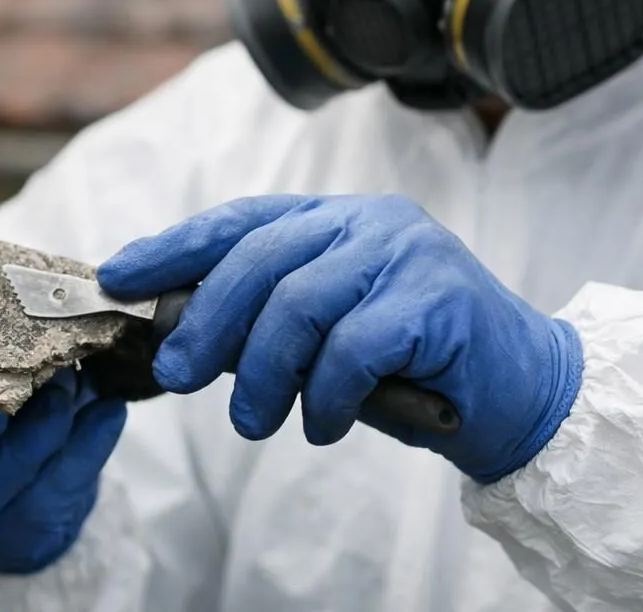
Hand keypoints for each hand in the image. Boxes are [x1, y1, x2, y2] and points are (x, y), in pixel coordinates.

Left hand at [96, 194, 582, 482]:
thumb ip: (265, 321)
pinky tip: (324, 424)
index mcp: (336, 217)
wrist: (525, 392)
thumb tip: (176, 335)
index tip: (118, 275)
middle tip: (176, 374)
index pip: (240, 220)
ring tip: (254, 422)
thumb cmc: (412, 366)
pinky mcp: (437, 300)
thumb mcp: (325, 336)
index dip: (173, 246)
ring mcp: (407, 253)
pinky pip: (351, 350)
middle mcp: (369, 221)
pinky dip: (325, 396)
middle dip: (206, 321)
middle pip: (258, 260)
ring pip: (299, 305)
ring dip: (262, 374)